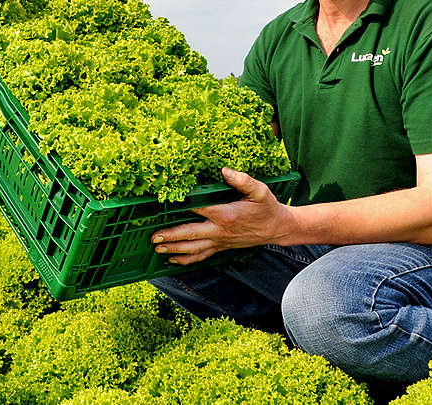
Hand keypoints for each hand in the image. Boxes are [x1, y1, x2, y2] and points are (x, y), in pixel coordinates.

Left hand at [151, 167, 292, 264]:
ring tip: (157, 249)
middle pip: (190, 234)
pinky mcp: (221, 247)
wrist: (277, 228)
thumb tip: (225, 171)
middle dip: (170, 236)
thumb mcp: (260, 191)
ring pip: (193, 248)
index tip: (164, 204)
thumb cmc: (267, 208)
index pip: (197, 209)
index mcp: (225, 214)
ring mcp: (219, 241)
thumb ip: (243, 180)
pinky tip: (173, 260)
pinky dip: (186, 260)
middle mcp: (219, 230)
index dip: (180, 205)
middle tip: (153, 237)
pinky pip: (201, 256)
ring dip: (174, 249)